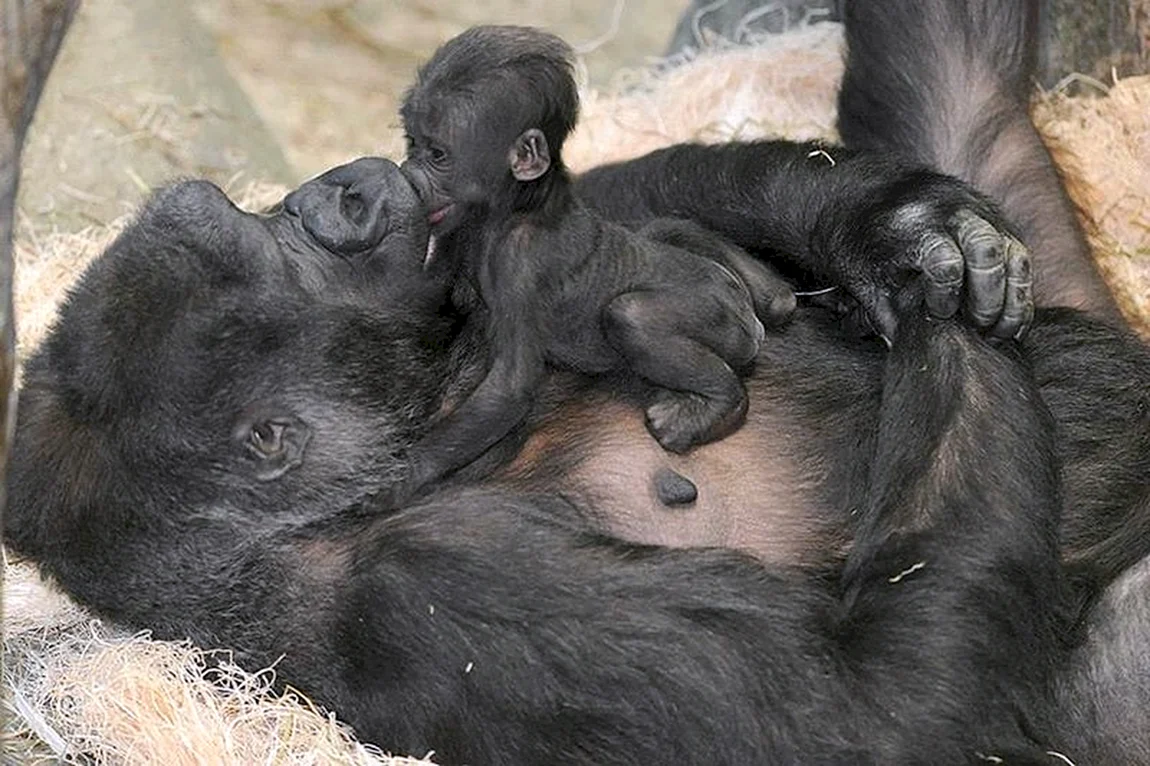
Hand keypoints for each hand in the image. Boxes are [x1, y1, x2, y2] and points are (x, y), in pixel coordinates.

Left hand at [814, 171, 1033, 342]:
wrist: (866, 194)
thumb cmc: (860, 243)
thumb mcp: (862, 277)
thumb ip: (884, 316)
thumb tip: (905, 355)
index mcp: (913, 226)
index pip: (945, 262)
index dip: (945, 296)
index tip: (937, 315)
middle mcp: (952, 212)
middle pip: (988, 251)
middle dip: (989, 298)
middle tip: (977, 330)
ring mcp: (980, 213)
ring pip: (1016, 255)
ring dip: (1014, 300)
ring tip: (997, 335)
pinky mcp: (997, 222)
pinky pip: (1021, 257)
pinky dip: (1020, 292)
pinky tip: (1007, 323)